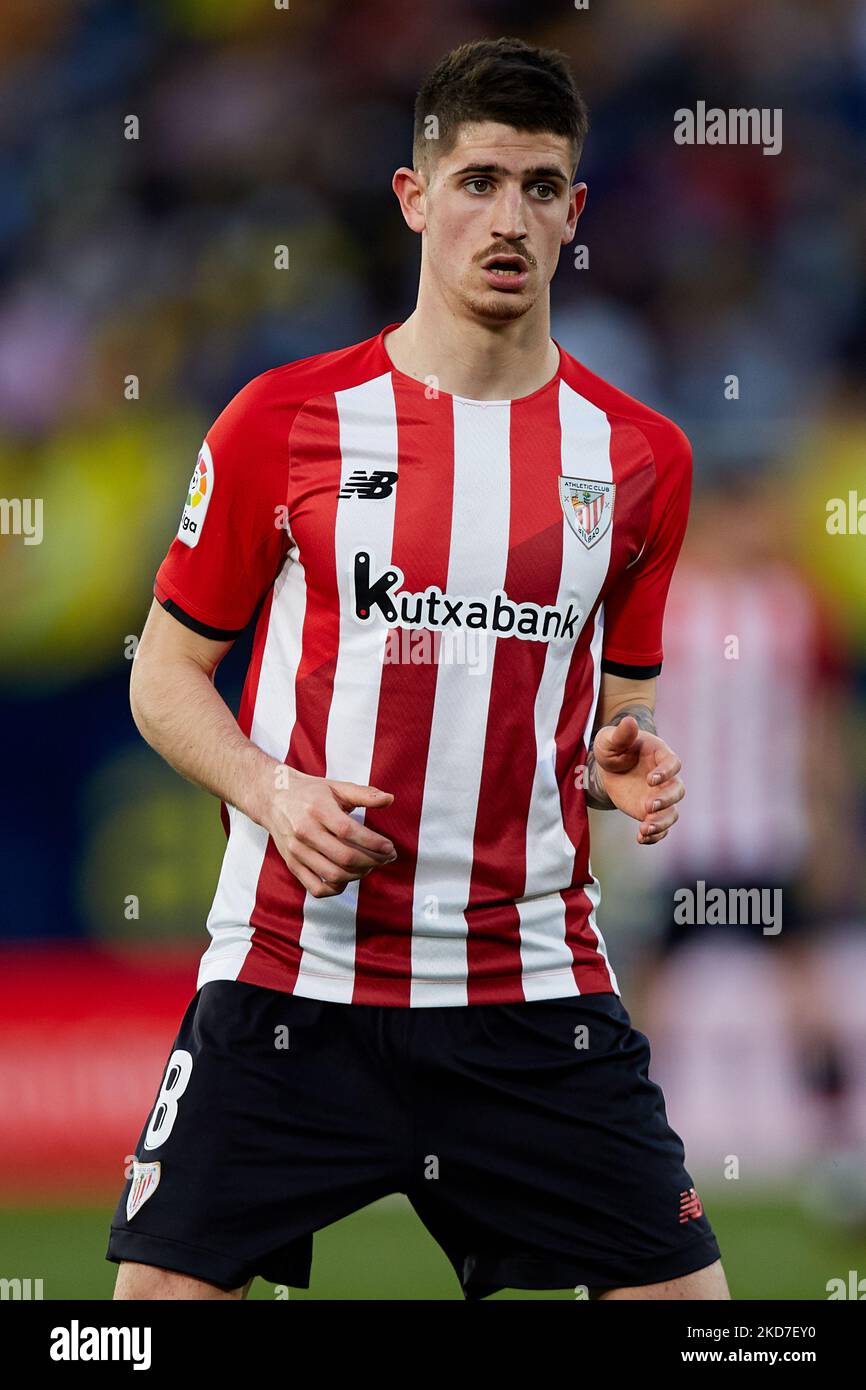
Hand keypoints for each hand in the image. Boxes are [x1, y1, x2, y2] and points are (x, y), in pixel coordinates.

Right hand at [259, 766, 396, 896]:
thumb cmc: (310, 792)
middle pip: (344, 857)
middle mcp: (305, 832)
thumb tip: (390, 799)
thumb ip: (364, 794)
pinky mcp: (292, 865)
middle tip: (387, 857)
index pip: (349, 831)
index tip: (390, 847)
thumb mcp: (336, 787)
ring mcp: (297, 851)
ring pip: (334, 875)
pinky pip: (316, 888)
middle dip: (373, 861)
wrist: (272, 798)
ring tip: (371, 865)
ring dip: (359, 874)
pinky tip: (348, 877)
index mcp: (318, 809)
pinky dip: (336, 889)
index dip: (373, 843)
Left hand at [592, 716, 683, 844]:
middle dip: (666, 800)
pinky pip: (660, 827)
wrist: (608, 767)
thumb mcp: (611, 740)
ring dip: (662, 823)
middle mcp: (665, 778)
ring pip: (672, 812)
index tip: (651, 780)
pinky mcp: (650, 812)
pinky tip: (640, 838)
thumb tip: (629, 721)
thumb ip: (621, 734)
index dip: (666, 772)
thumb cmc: (612, 748)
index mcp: (660, 755)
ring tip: (644, 829)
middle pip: (678, 790)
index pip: (673, 764)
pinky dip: (654, 836)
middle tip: (648, 807)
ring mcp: (659, 796)